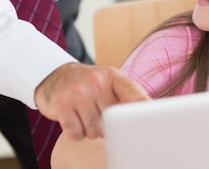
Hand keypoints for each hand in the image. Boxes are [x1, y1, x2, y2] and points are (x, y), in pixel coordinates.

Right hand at [35, 62, 149, 139]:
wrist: (56, 76)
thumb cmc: (89, 84)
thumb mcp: (109, 82)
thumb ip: (127, 96)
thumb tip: (149, 113)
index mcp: (112, 75)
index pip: (133, 94)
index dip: (144, 109)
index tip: (152, 121)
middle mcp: (96, 80)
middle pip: (113, 121)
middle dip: (108, 126)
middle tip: (99, 115)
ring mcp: (78, 91)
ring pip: (94, 130)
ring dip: (91, 130)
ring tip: (86, 115)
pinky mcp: (61, 103)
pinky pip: (76, 133)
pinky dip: (76, 133)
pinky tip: (74, 119)